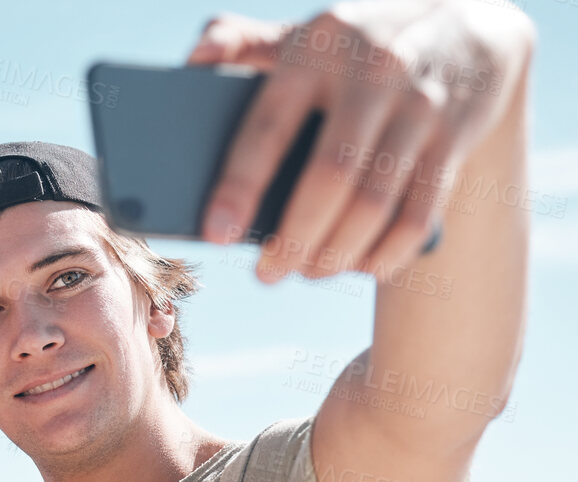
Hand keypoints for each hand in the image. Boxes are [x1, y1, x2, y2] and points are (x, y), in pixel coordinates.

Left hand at [192, 2, 533, 281]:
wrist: (468, 13)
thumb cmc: (357, 40)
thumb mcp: (303, 30)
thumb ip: (243, 40)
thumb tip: (195, 58)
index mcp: (316, 50)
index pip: (269, 128)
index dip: (240, 187)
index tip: (218, 234)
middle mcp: (372, 72)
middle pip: (329, 177)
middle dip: (295, 239)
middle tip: (268, 274)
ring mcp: (420, 104)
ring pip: (375, 203)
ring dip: (337, 254)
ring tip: (310, 272)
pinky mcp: (455, 135)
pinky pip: (422, 212)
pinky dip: (389, 253)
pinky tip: (363, 266)